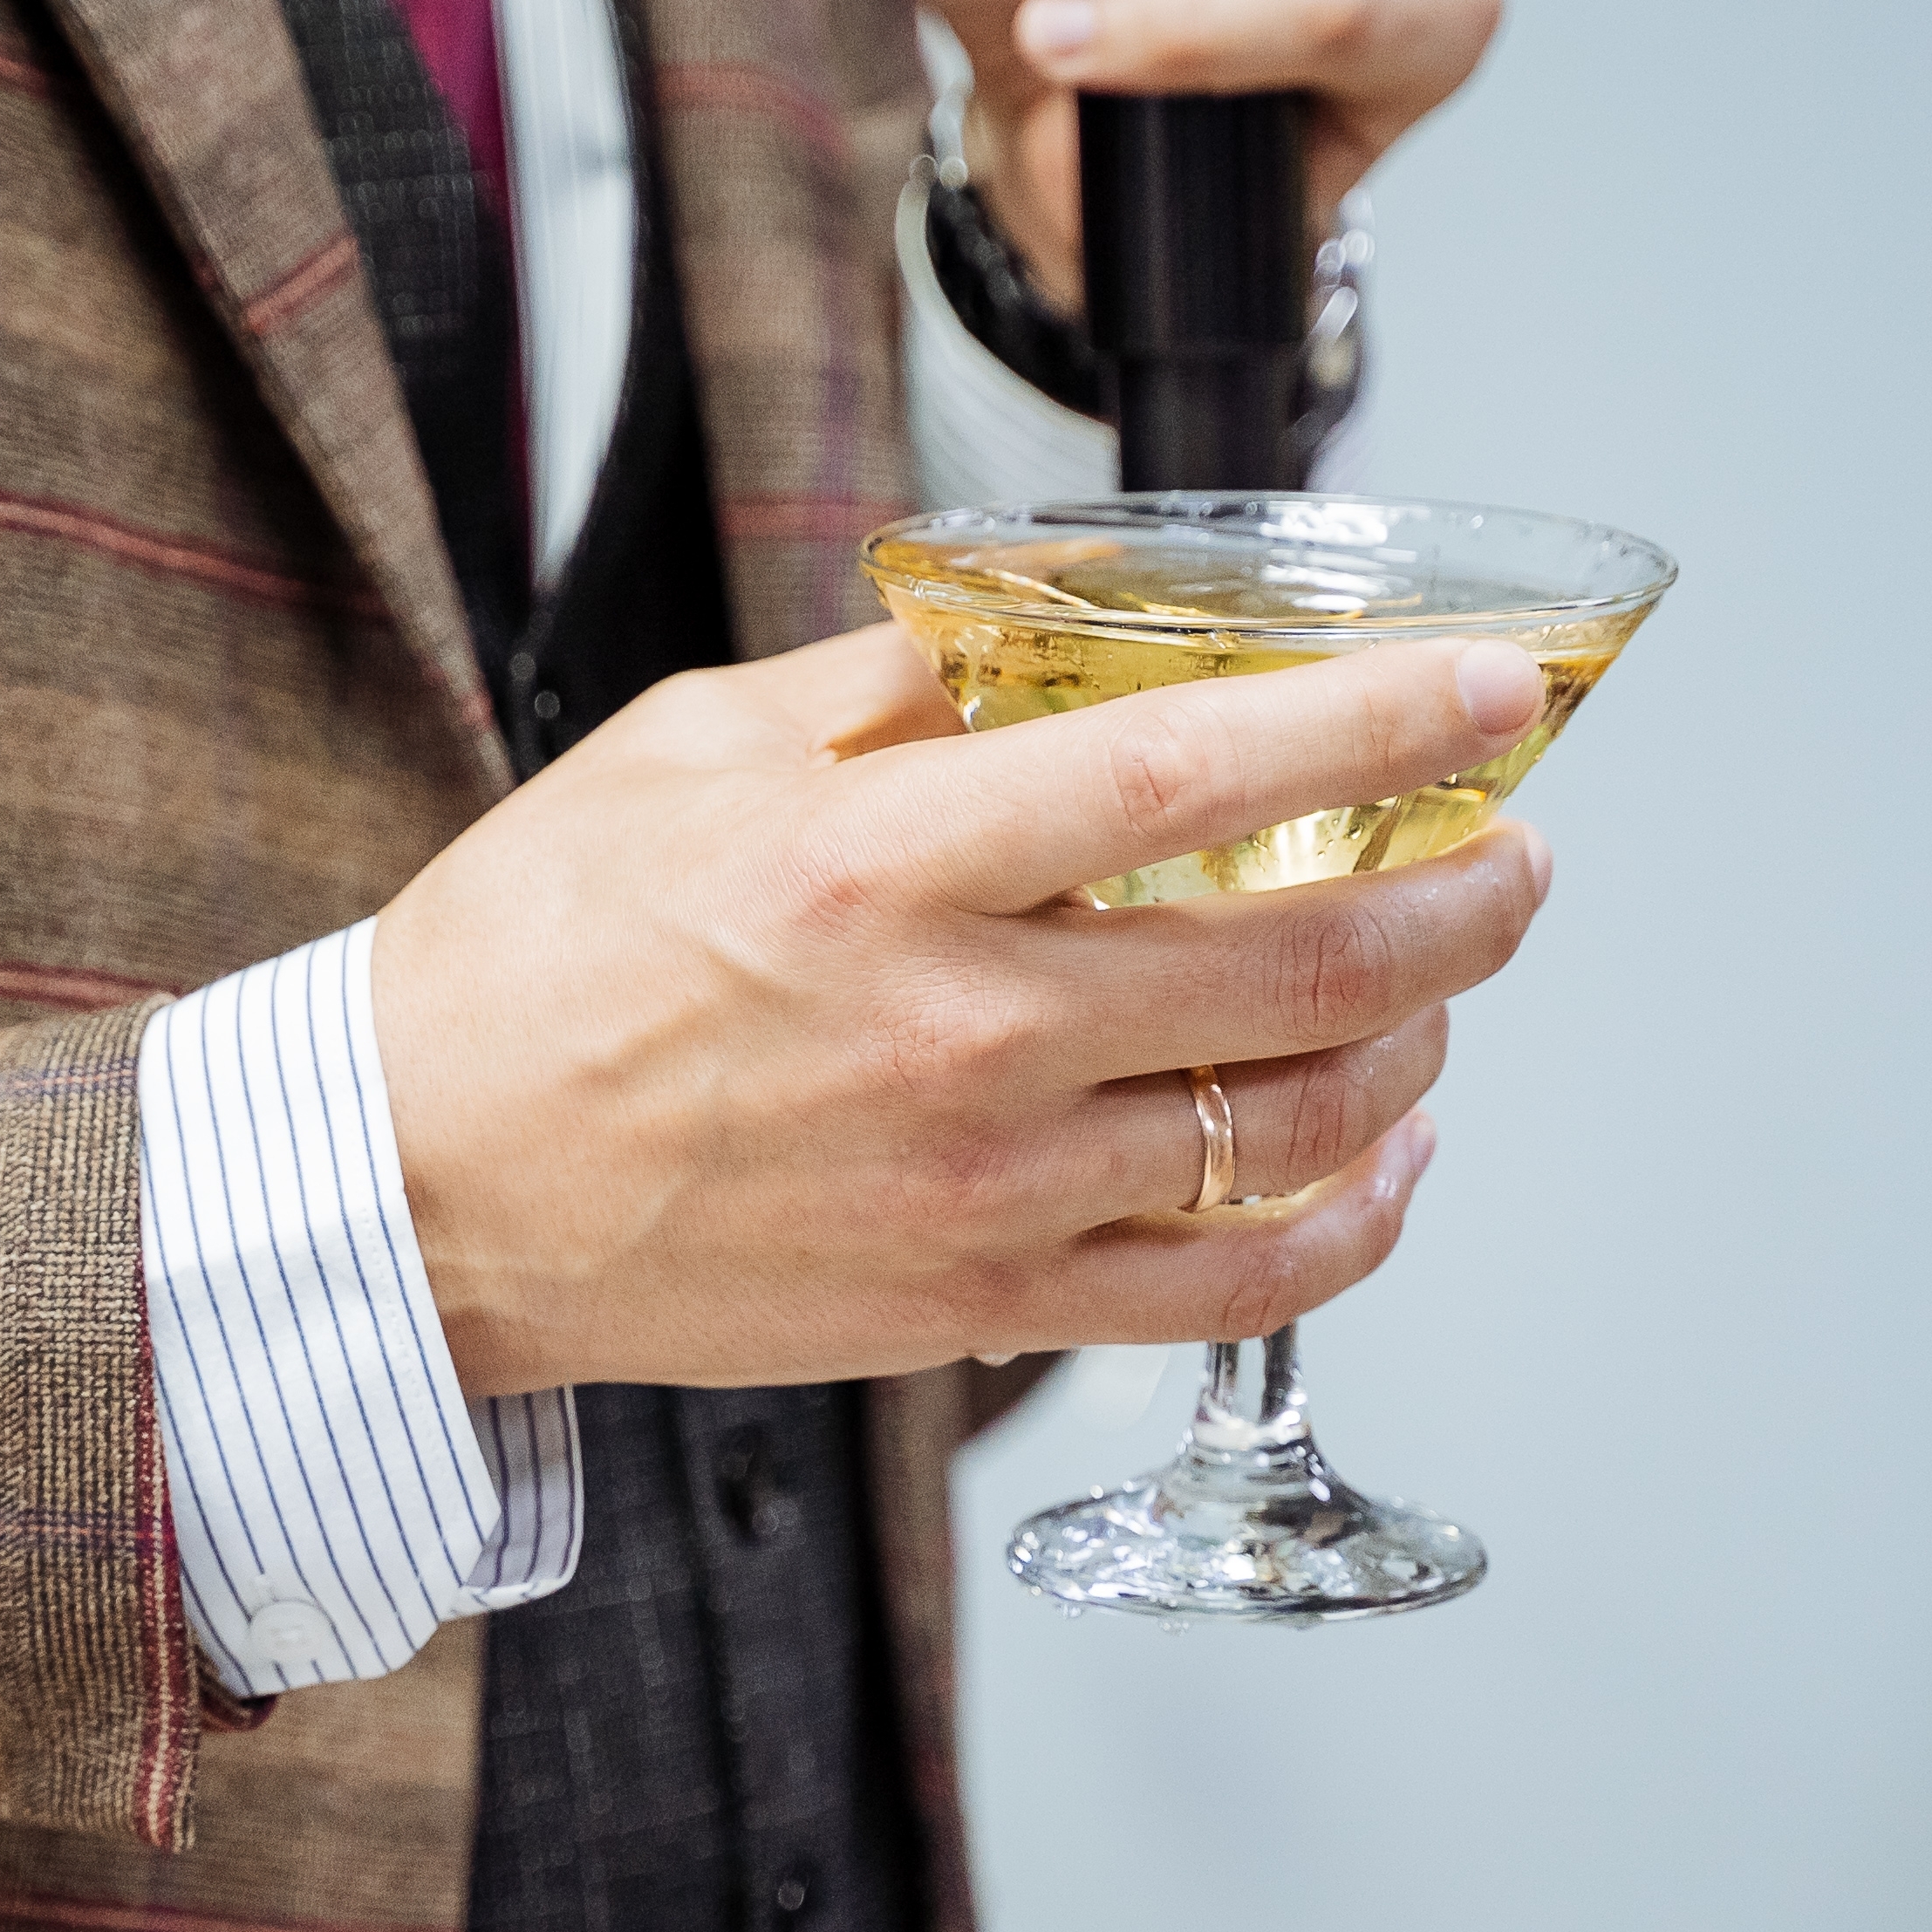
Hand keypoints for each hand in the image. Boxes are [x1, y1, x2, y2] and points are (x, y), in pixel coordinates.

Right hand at [371, 624, 1555, 1398]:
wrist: (418, 1188)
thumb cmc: (532, 960)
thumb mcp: (691, 749)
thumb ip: (899, 688)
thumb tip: (1060, 626)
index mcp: (881, 867)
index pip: (1192, 774)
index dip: (1376, 723)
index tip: (1490, 686)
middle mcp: (958, 1035)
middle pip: (1303, 968)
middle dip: (1463, 900)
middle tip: (1513, 854)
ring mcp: (983, 1189)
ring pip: (1297, 1130)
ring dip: (1421, 1047)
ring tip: (1443, 986)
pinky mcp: (977, 1304)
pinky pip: (1228, 1288)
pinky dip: (1349, 1226)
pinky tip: (1385, 1160)